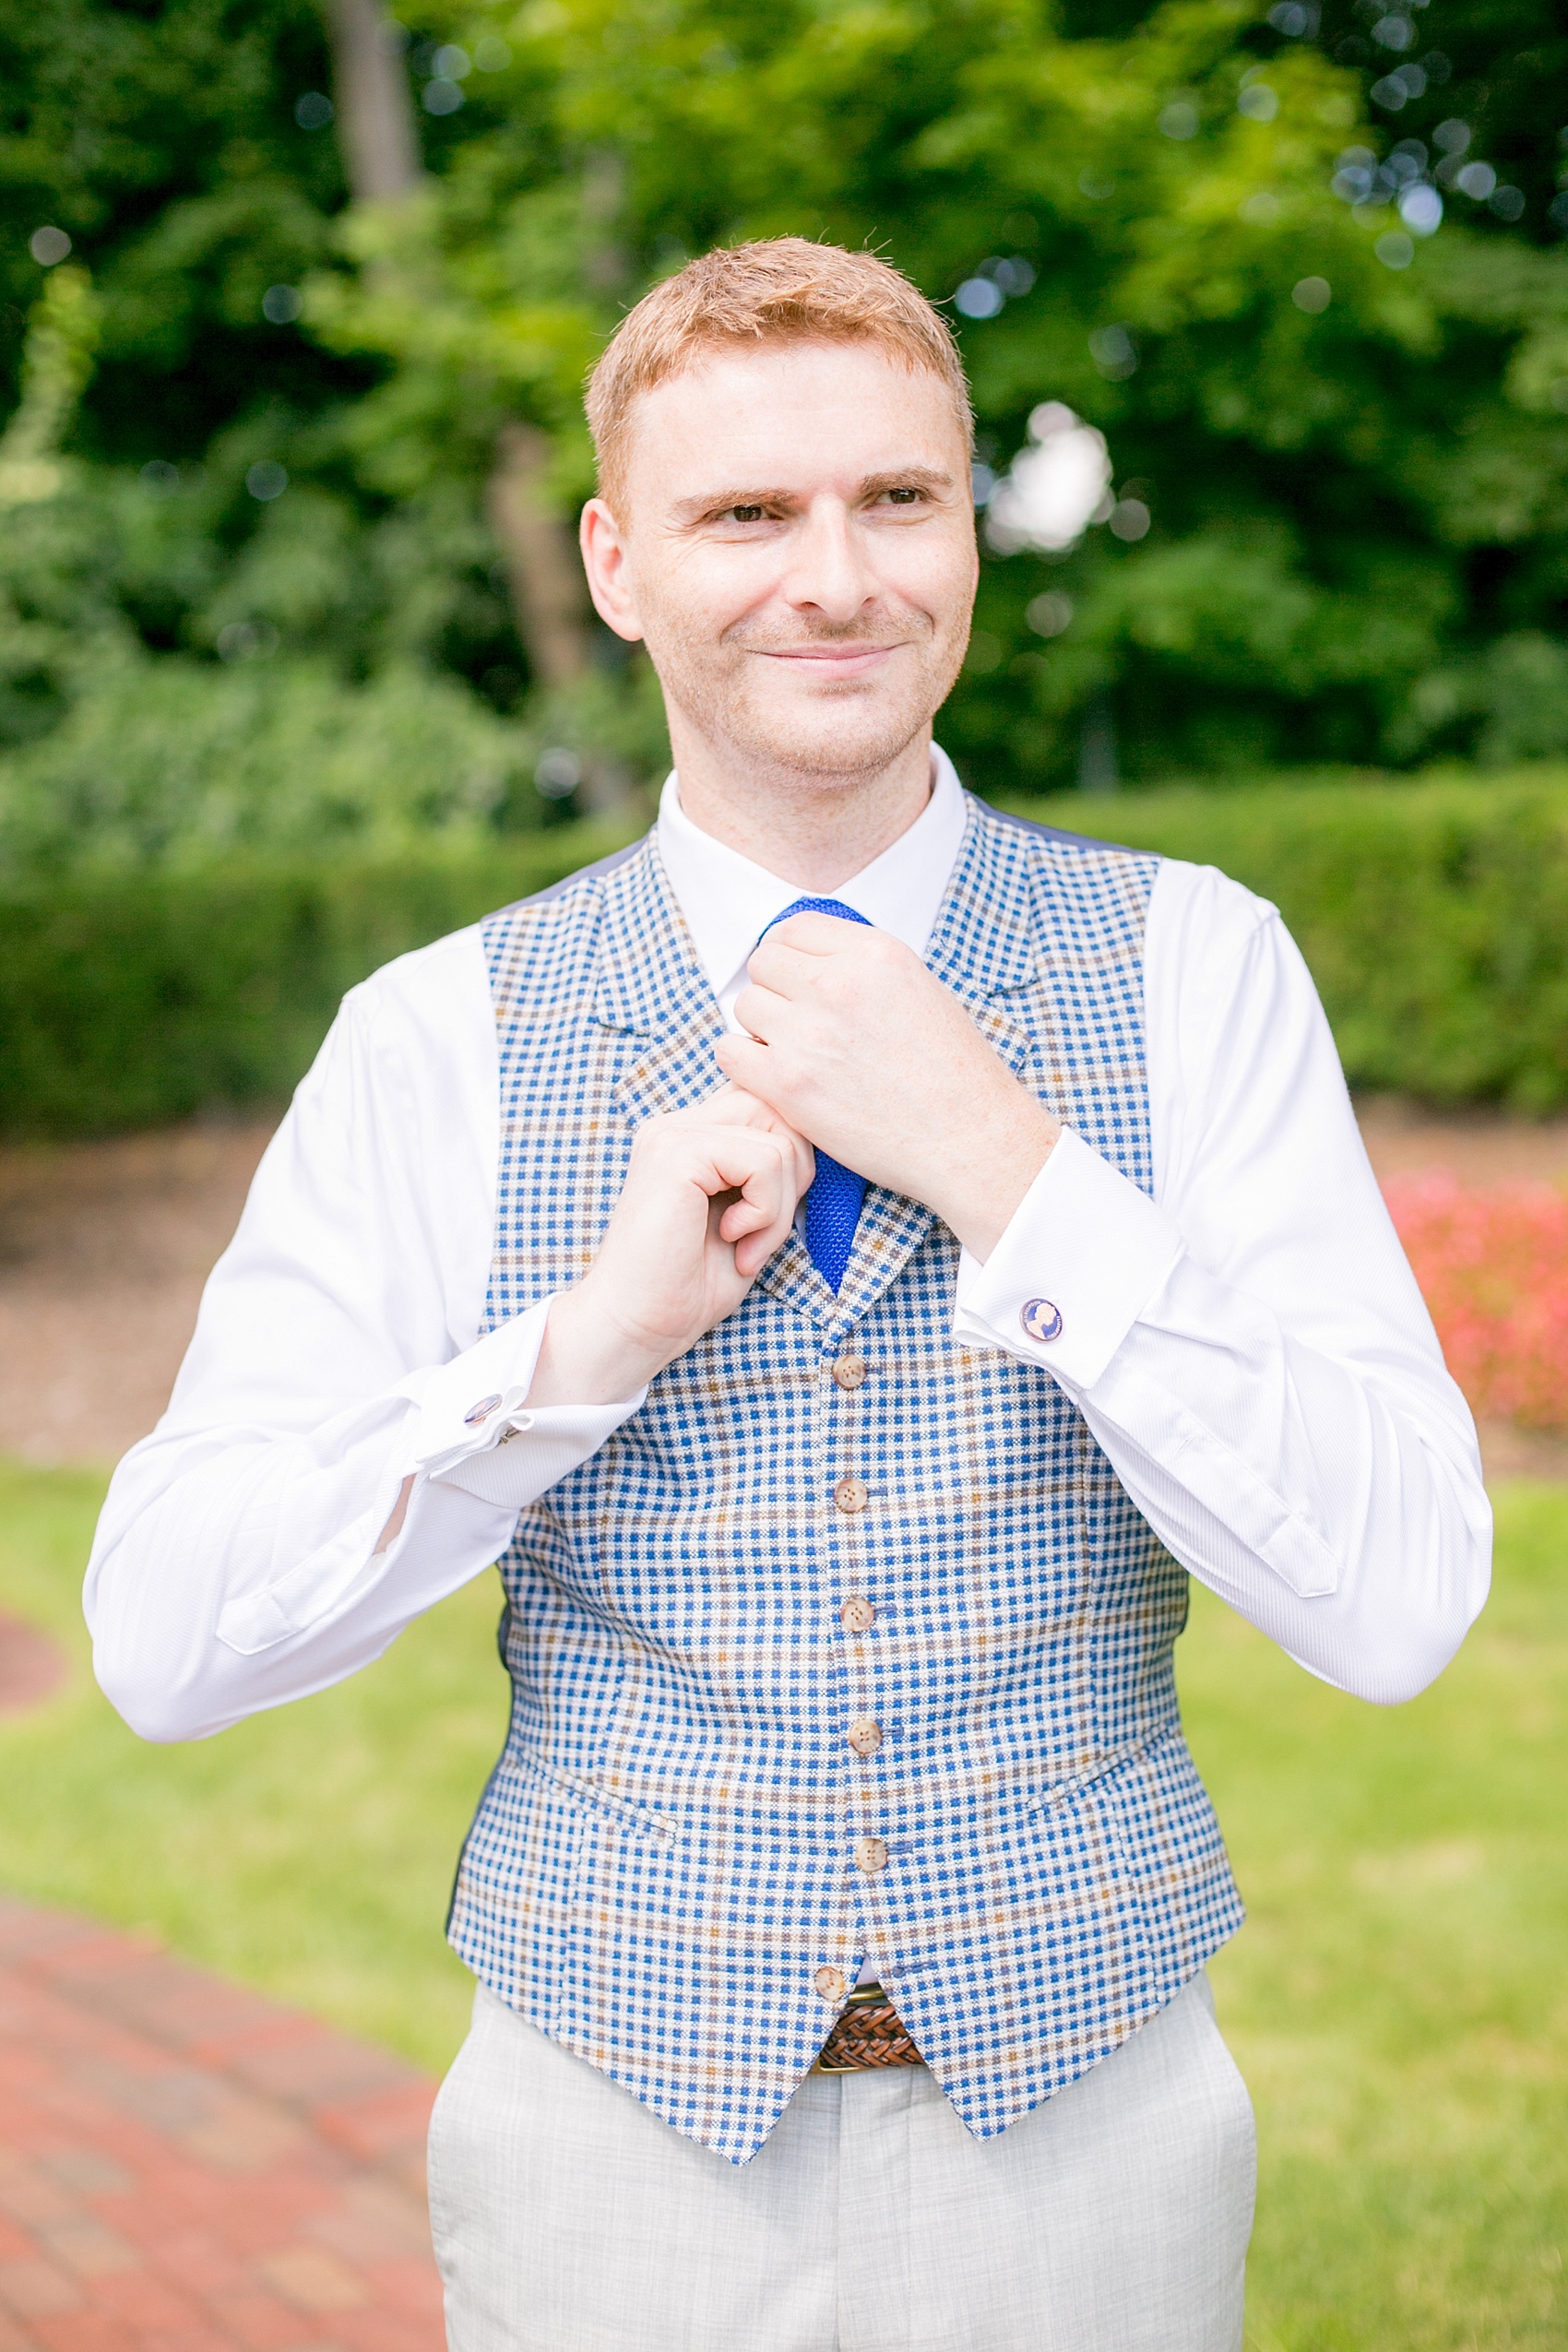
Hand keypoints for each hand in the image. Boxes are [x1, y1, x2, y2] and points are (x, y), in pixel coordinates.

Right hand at [526, 1087, 813, 1405]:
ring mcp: (673, 1134)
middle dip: (796, 1171)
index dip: (793, 1153)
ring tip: (746, 1242)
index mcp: (690, 1134)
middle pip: (779, 1108)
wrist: (637, 1326)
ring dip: (780, 1203)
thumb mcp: (747, 1216)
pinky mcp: (677, 1154)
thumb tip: (819, 1139)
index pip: (767, 1103)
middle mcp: (677, 1124)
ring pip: (778, 1137)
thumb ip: (769, 1171)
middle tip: (768, 1226)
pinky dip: (766, 1211)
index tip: (772, 1213)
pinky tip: (733, 1239)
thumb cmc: (691, 1285)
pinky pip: (764, 1162)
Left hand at [714, 913, 1058, 1259]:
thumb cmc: (954, 1073)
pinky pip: (729, 1053)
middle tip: (794, 1023)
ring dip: (760, 1029)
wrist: (970, 1139)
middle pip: (763, 964)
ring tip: (795, 1055)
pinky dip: (743, 1064)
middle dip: (773, 990)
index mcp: (874, 953)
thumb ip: (863, 969)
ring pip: (746, 1006)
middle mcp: (838, 983)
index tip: (791, 978)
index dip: (786, 953)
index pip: (794, 928)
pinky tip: (772, 1078)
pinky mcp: (788, 1084)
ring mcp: (809, 1033)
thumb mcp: (920, 989)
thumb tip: (811, 962)